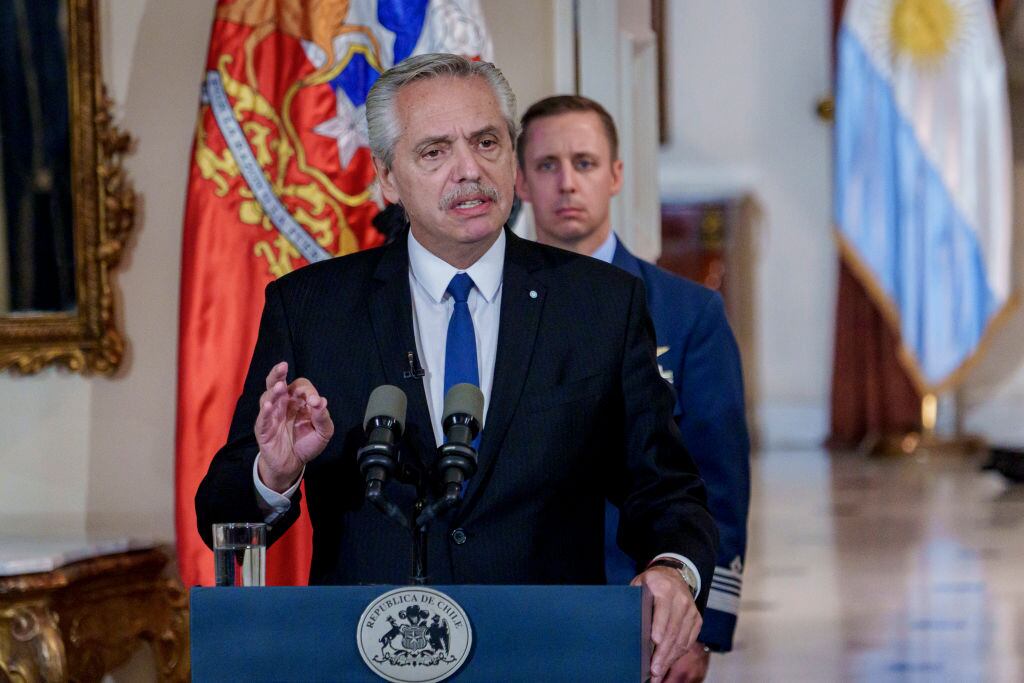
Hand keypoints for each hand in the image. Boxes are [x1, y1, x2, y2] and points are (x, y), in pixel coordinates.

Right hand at [255, 361, 333, 491]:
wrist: (293, 464)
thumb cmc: (307, 443)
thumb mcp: (323, 432)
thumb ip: (323, 417)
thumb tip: (321, 402)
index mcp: (297, 401)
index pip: (300, 387)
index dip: (308, 391)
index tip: (315, 402)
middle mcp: (282, 404)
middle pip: (276, 383)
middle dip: (278, 374)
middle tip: (283, 366)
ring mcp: (271, 415)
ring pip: (268, 398)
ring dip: (273, 392)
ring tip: (280, 387)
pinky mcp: (264, 429)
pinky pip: (262, 419)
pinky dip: (265, 412)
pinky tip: (269, 406)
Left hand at [631, 565, 701, 682]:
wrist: (674, 575)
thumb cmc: (651, 584)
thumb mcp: (640, 585)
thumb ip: (635, 601)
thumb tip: (628, 624)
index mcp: (664, 588)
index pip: (663, 610)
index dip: (659, 627)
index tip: (654, 641)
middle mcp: (681, 599)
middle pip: (672, 630)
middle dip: (662, 653)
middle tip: (653, 670)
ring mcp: (691, 610)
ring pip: (681, 639)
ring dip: (670, 658)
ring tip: (658, 672)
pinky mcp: (697, 620)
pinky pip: (688, 641)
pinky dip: (678, 654)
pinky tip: (668, 663)